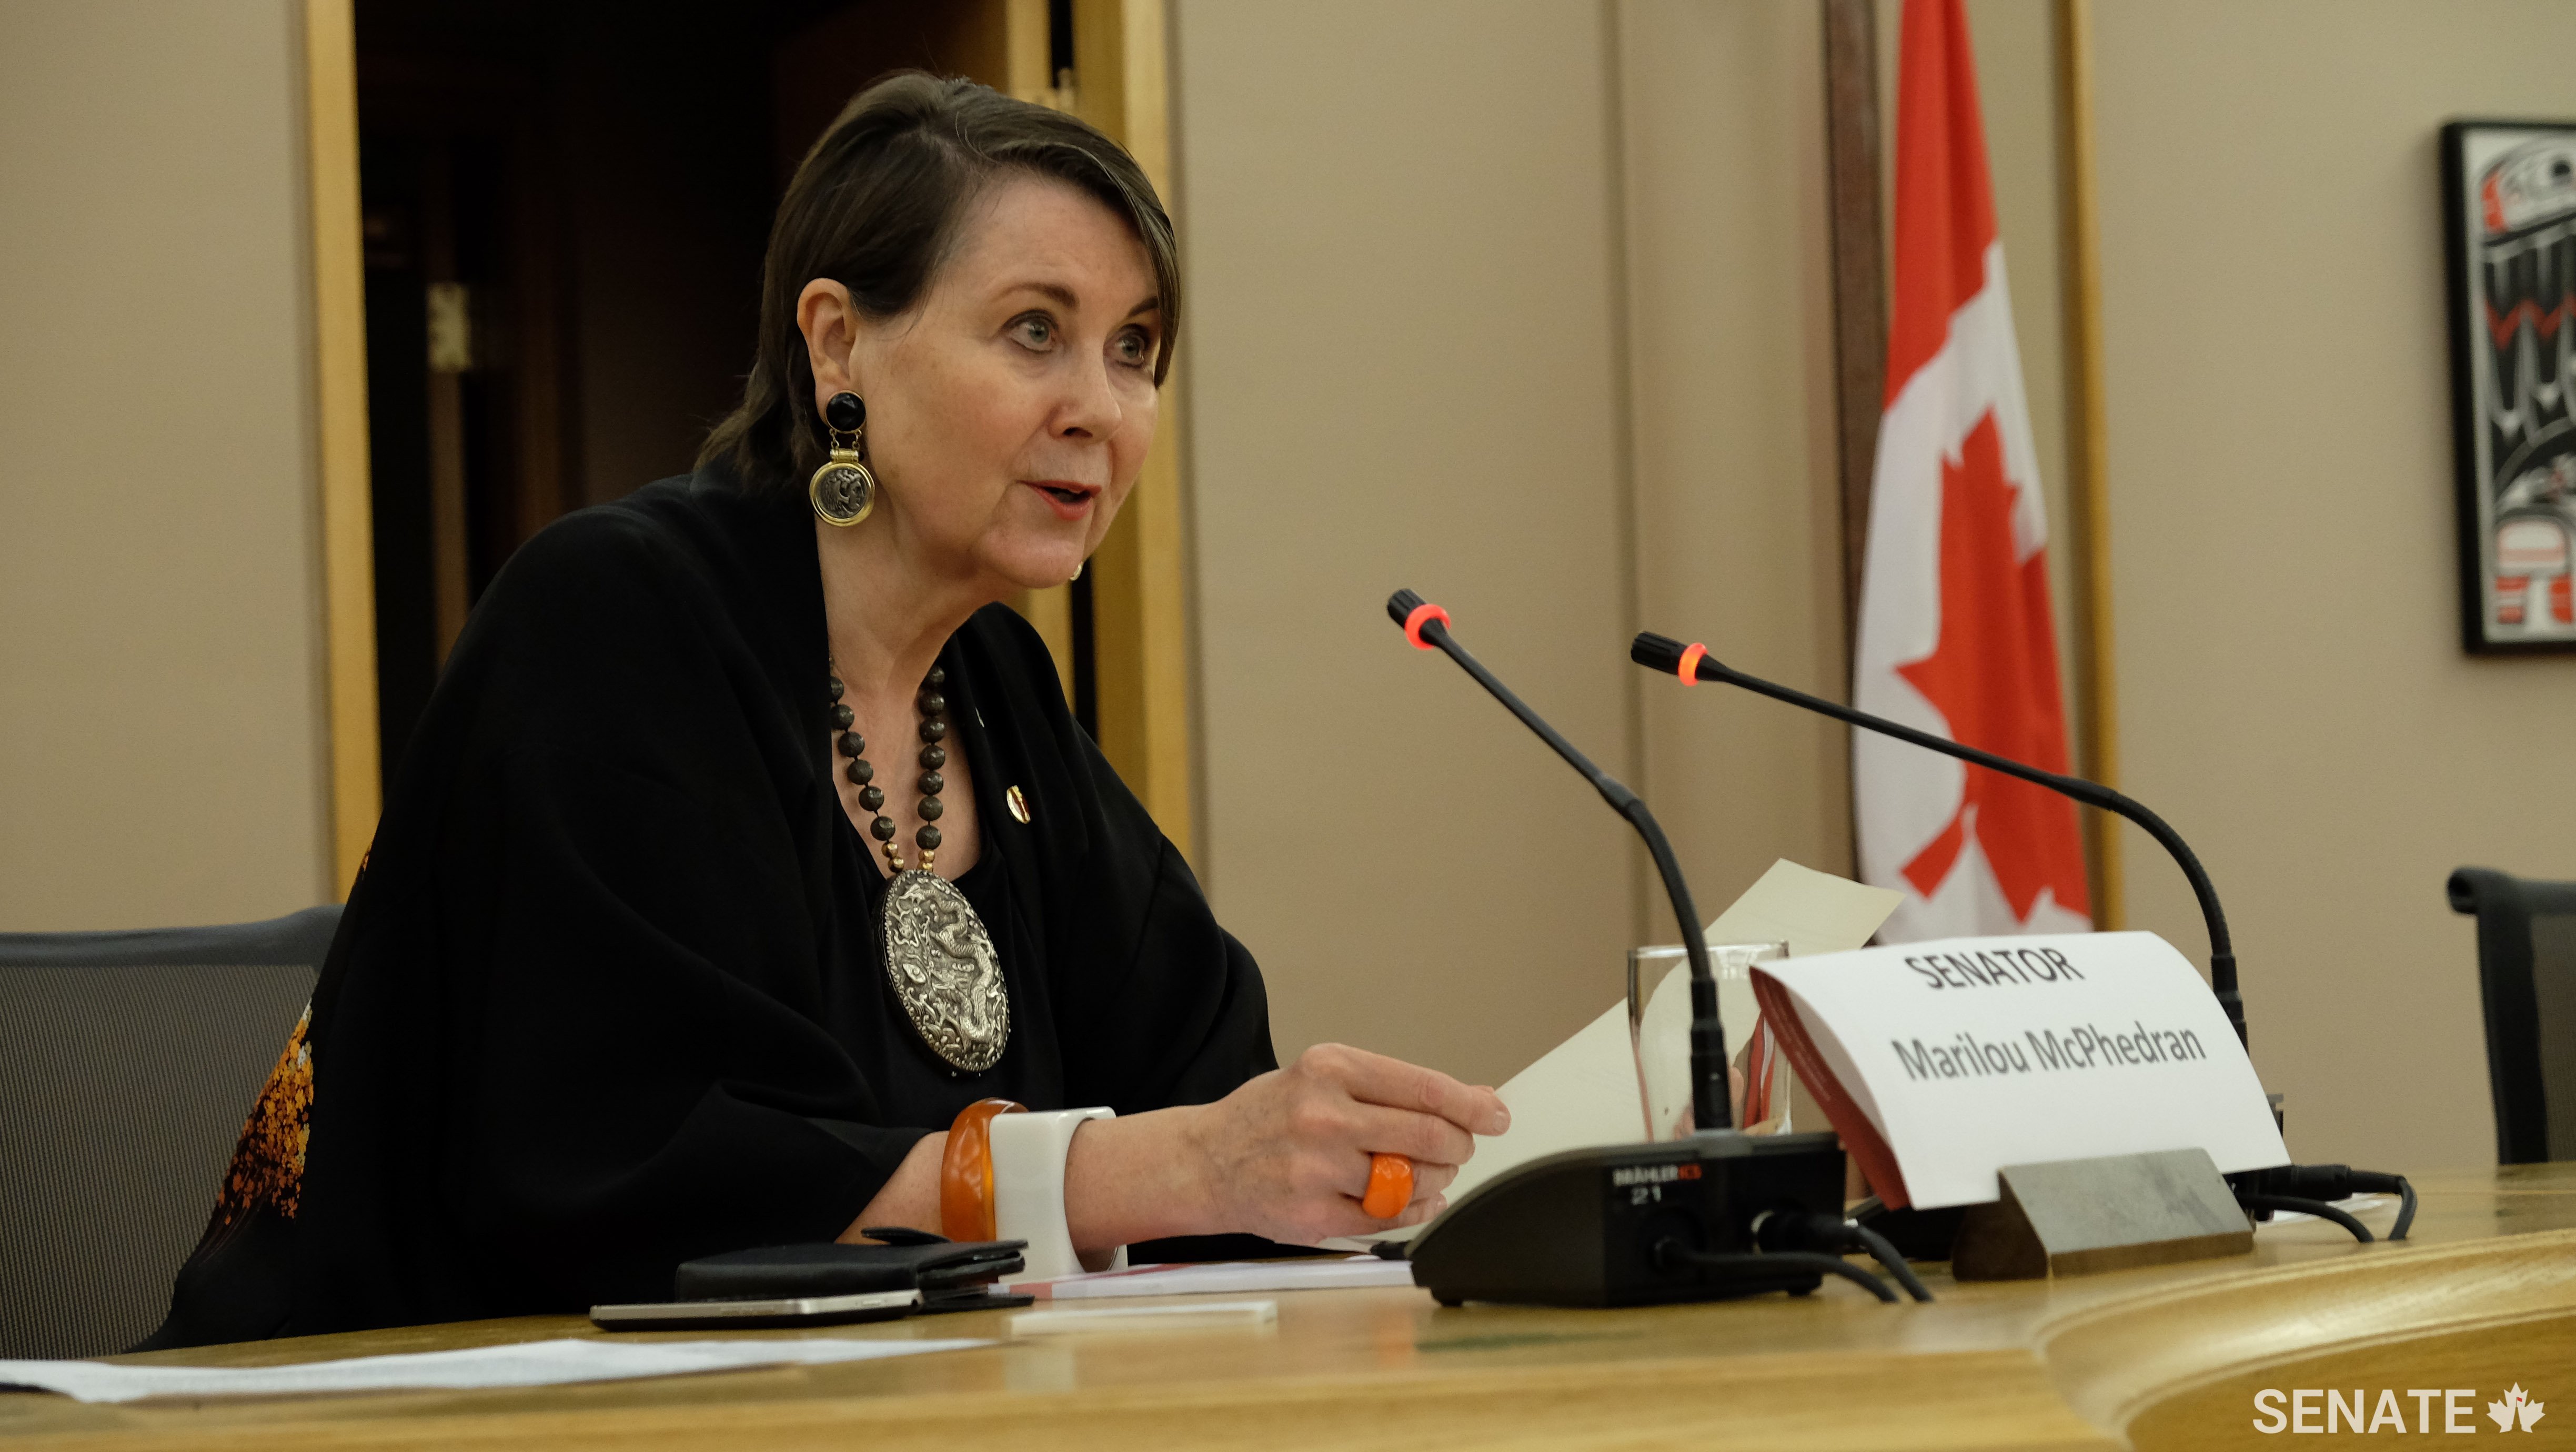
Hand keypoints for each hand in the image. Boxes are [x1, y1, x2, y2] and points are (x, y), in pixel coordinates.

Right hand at [1181, 1043, 1509, 1243]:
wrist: (1204, 1161)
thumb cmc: (1271, 1116)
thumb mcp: (1326, 1078)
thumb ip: (1397, 1088)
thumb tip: (1476, 1098)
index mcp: (1330, 1068)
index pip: (1424, 1088)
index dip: (1472, 1106)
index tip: (1496, 1115)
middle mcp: (1324, 1115)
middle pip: (1428, 1136)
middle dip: (1459, 1146)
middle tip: (1460, 1149)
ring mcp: (1317, 1168)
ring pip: (1412, 1181)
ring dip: (1435, 1180)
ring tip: (1423, 1172)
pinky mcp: (1313, 1214)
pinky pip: (1390, 1219)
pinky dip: (1415, 1211)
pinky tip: (1412, 1200)